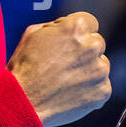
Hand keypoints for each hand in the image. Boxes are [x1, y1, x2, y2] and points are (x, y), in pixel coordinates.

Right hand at [7, 12, 110, 126]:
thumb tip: (67, 26)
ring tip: (65, 82)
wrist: (23, 103)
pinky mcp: (103, 91)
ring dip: (88, 71)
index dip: (77, 34)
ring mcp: (100, 70)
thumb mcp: (33, 33)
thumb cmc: (24, 68)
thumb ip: (57, 26)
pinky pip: (101, 86)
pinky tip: (70, 94)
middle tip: (64, 65)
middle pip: (96, 44)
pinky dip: (89, 90)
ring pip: (100, 65)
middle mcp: (92, 46)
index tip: (68, 44)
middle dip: (84, 52)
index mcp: (76, 27)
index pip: (89, 23)